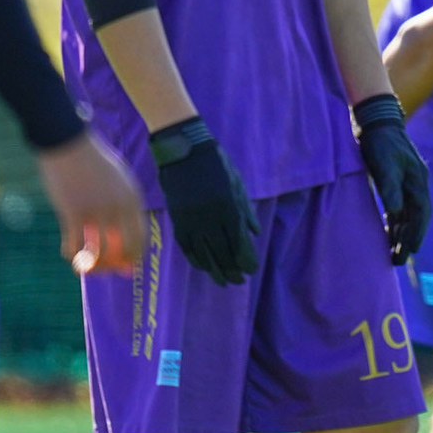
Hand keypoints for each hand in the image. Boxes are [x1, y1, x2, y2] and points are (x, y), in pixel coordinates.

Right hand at [36, 130, 144, 274]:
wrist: (68, 143)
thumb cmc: (93, 162)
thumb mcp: (118, 181)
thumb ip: (122, 207)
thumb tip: (122, 235)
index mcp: (132, 199)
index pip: (139, 238)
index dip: (132, 258)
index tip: (124, 268)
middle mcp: (118, 208)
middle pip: (122, 251)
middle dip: (113, 266)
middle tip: (102, 270)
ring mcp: (96, 211)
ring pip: (98, 254)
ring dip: (92, 266)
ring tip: (85, 267)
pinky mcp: (73, 212)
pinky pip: (74, 246)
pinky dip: (72, 256)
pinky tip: (70, 254)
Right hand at [149, 117, 258, 285]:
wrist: (184, 151)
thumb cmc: (217, 164)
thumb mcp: (238, 183)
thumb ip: (246, 210)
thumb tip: (255, 234)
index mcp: (228, 208)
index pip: (238, 243)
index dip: (246, 260)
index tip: (251, 270)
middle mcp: (210, 218)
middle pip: (222, 253)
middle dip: (232, 270)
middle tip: (239, 281)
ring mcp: (191, 220)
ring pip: (203, 254)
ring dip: (214, 270)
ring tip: (223, 281)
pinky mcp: (177, 220)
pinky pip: (187, 247)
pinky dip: (196, 260)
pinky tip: (203, 267)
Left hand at [353, 94, 430, 263]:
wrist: (376, 121)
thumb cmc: (380, 142)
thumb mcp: (384, 163)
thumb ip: (390, 186)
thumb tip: (395, 211)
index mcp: (417, 180)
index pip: (421, 212)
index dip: (417, 232)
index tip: (411, 251)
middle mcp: (415, 184)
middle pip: (415, 217)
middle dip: (408, 239)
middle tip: (398, 261)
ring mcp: (407, 183)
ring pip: (407, 215)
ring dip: (401, 234)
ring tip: (393, 254)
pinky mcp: (396, 182)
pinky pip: (398, 209)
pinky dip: (394, 223)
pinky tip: (388, 234)